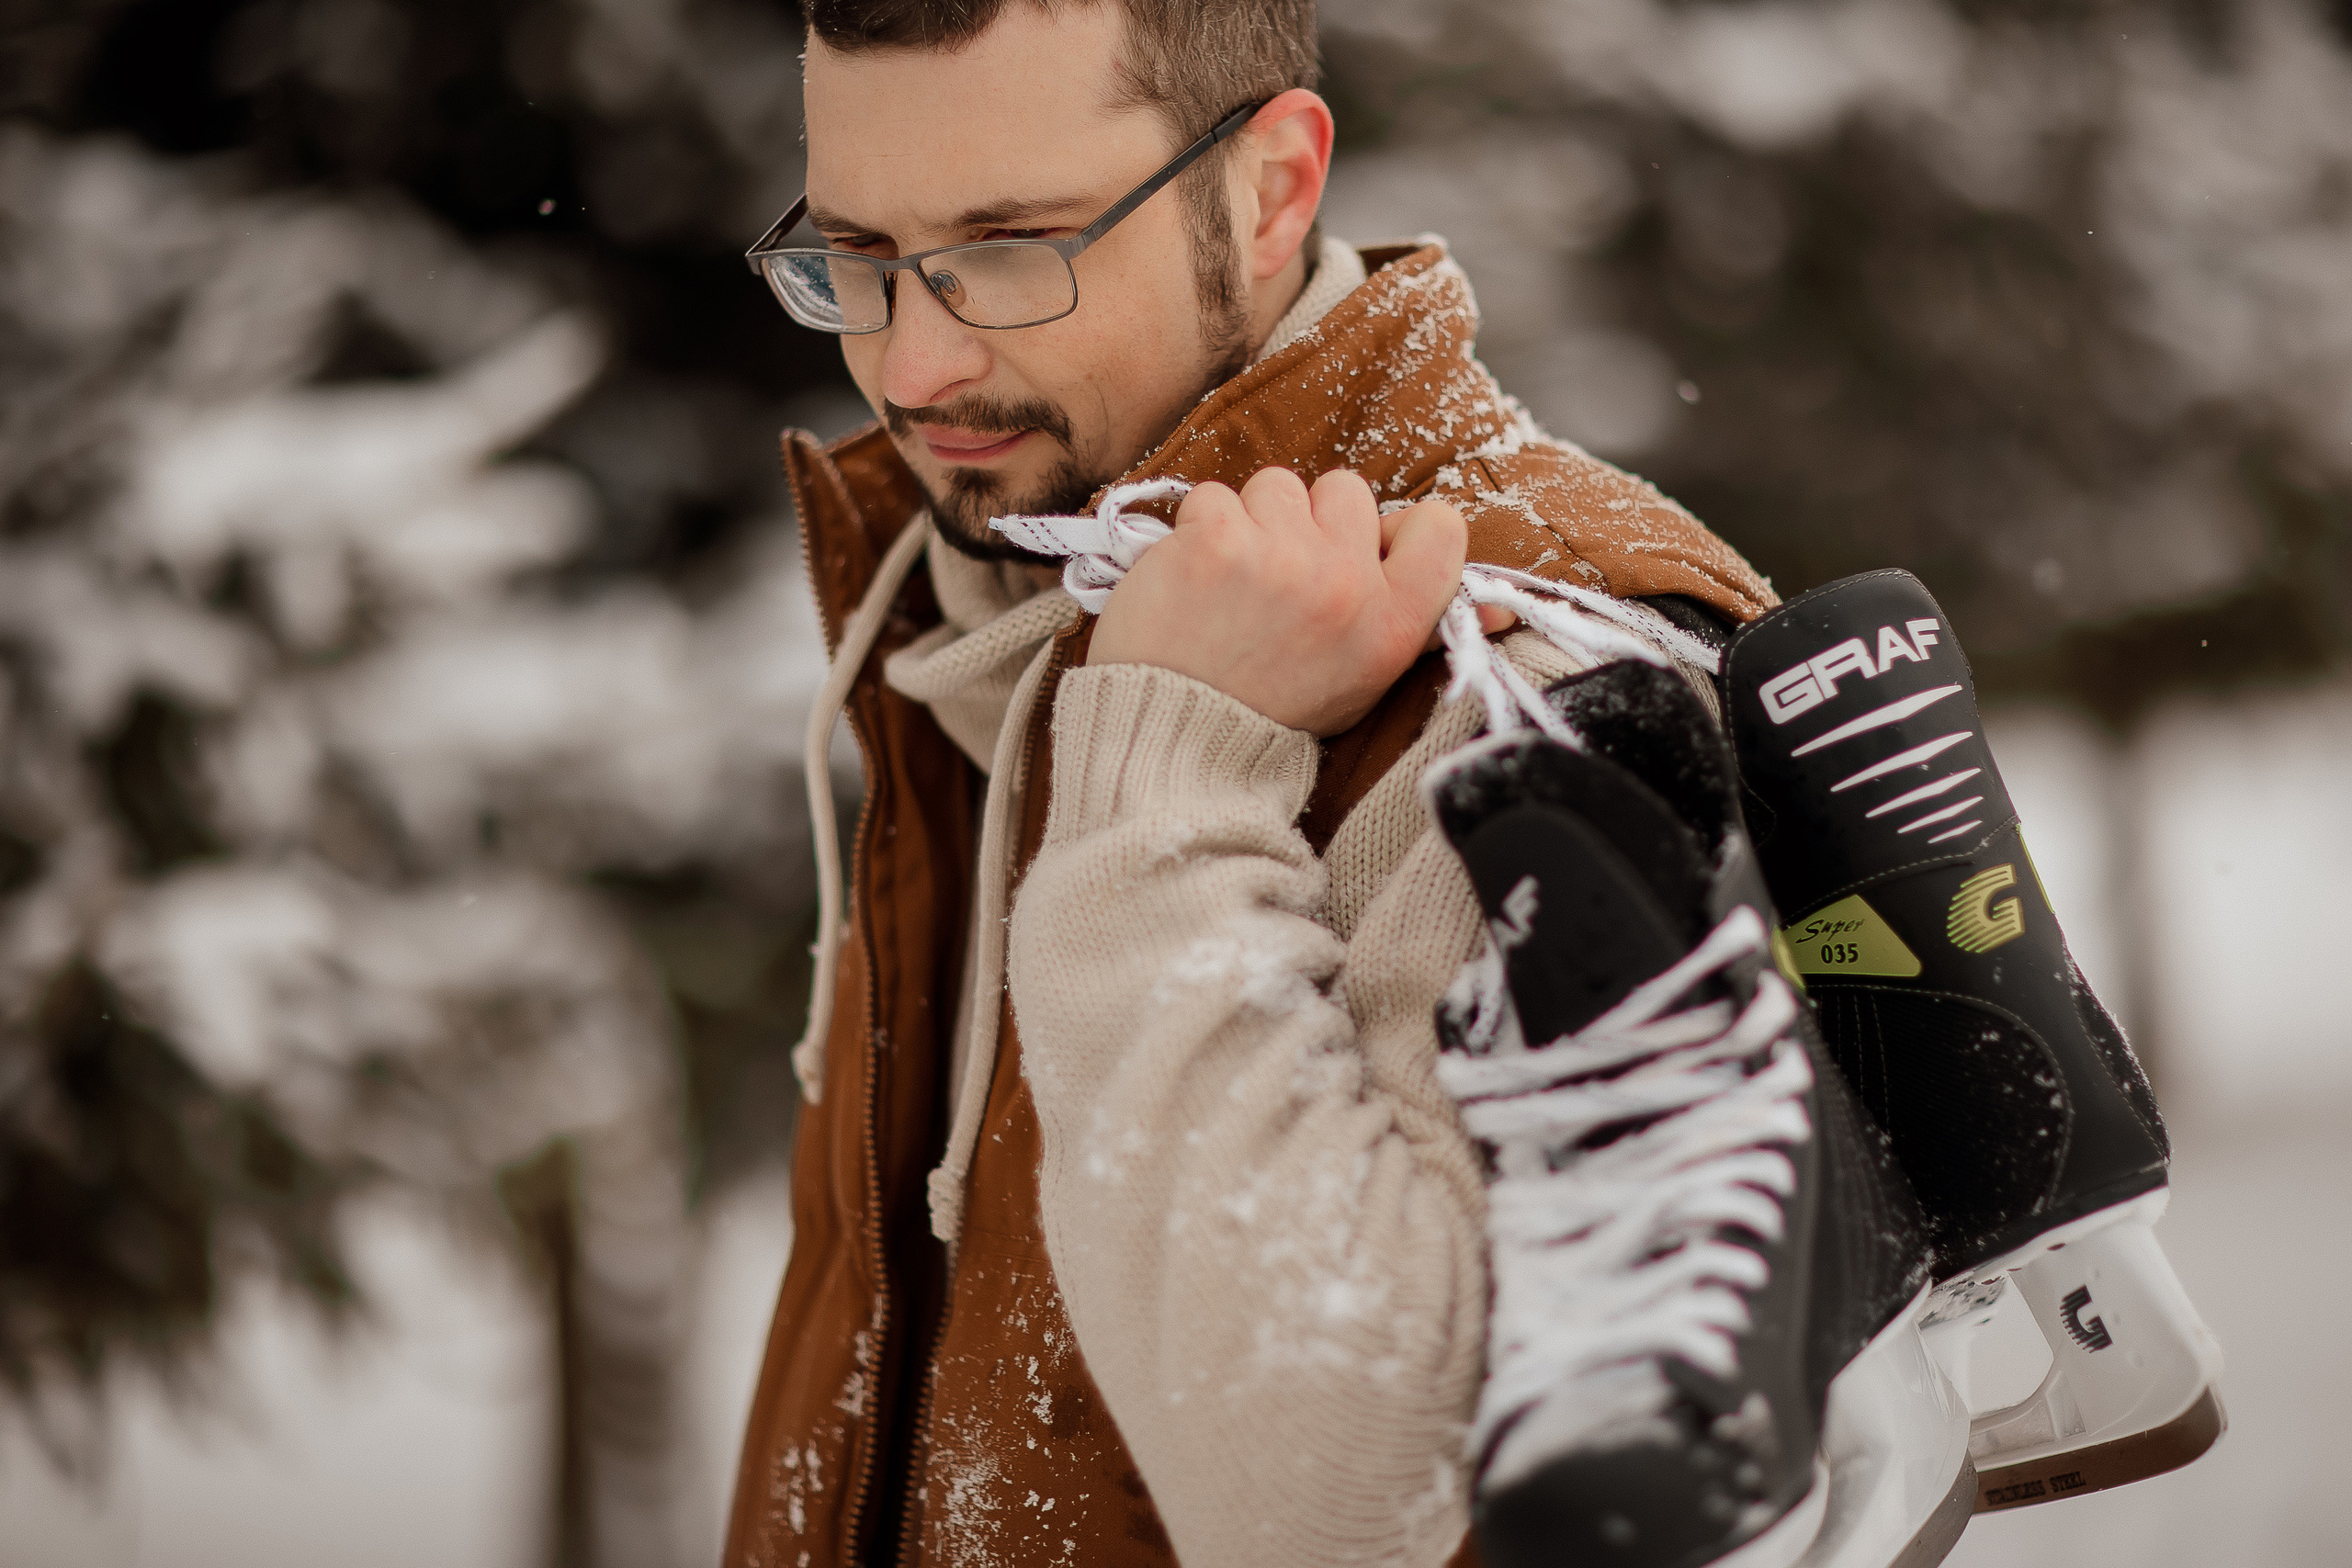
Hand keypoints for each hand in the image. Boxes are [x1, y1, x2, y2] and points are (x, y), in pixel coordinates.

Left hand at [1087, 467, 1509, 736]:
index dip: (1395, 530)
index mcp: (1395, 624)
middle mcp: (1348, 586)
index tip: (1359, 556)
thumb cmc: (1271, 707)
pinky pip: (1215, 495)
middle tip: (1280, 581)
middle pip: (1348, 490)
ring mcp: (1282, 558)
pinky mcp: (1216, 540)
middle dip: (1310, 523)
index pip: (1441, 525)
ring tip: (1234, 584)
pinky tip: (1193, 581)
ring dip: (1253, 522)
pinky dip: (1198, 531)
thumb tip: (1500, 608)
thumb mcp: (1364, 679)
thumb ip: (1417, 624)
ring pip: (1278, 485)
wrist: (1177, 740)